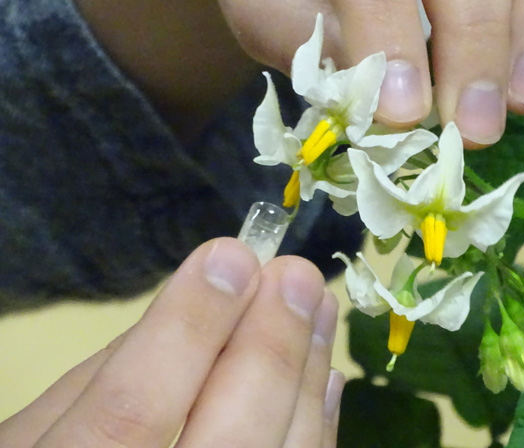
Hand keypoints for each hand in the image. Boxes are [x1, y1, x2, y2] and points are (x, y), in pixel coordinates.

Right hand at [0, 239, 342, 446]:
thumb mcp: (39, 429)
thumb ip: (110, 370)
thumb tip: (205, 298)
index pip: (133, 408)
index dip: (189, 327)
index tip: (232, 255)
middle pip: (233, 438)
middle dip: (270, 347)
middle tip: (294, 275)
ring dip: (306, 373)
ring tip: (318, 305)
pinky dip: (316, 423)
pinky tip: (321, 370)